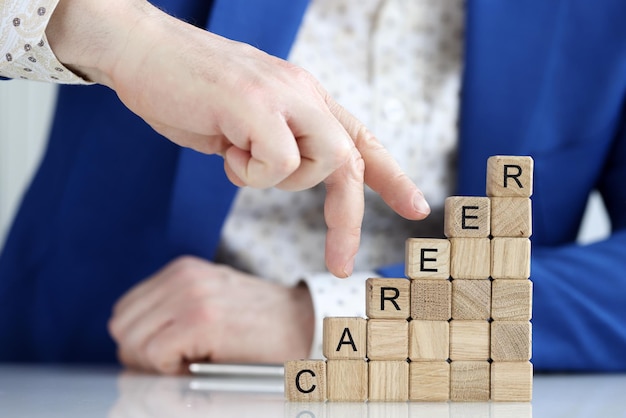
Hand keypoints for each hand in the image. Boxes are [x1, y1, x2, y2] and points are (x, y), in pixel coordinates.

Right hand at [46, 0, 429, 276]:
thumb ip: (276, 141)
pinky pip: (278, 162)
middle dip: (347, 221)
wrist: (142, 50)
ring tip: (237, 154)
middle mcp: (303, 93)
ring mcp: (282, 95)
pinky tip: (224, 145)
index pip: (361, 138)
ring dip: (278, 180)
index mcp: (304, 97)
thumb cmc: (188, 90)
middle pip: (350, 161)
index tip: (416, 206)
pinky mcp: (256, 104)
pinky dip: (248, 170)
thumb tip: (288, 169)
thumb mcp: (246, 119)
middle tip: (340, 261)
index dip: (392, 175)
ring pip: (320, 163)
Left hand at [108, 256, 314, 373]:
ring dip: (156, 362)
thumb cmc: (259, 323)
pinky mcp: (202, 320)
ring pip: (133, 342)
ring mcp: (192, 297)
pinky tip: (201, 362)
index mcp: (182, 271)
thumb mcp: (209, 303)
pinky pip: (155, 355)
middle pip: (122, 327)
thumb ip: (170, 313)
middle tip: (177, 362)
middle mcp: (183, 278)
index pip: (125, 311)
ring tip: (192, 359)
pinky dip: (172, 368)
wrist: (303, 325)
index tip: (167, 353)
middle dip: (141, 354)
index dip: (139, 341)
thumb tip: (128, 346)